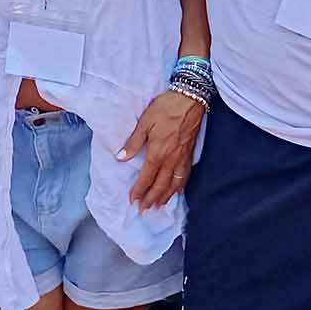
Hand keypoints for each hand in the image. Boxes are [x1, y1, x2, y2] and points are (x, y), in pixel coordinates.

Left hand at [117, 90, 203, 211]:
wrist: (190, 99)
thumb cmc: (165, 108)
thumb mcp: (144, 122)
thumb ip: (133, 142)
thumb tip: (120, 158)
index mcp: (157, 152)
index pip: (146, 177)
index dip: (139, 190)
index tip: (133, 200)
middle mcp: (171, 159)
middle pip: (160, 185)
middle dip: (151, 199)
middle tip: (144, 210)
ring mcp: (182, 157)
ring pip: (174, 184)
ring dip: (166, 197)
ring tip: (159, 206)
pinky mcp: (190, 153)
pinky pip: (186, 175)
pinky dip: (180, 186)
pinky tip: (178, 191)